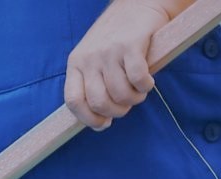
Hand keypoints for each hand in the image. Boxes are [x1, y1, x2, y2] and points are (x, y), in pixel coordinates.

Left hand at [66, 0, 173, 130]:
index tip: (104, 123)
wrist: (138, 4)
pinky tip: (147, 82)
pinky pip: (138, 79)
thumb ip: (93, 84)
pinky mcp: (130, 45)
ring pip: (120, 94)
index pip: (73, 101)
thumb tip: (100, 122)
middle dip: (117, 111)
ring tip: (139, 91)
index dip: (88, 119)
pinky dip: (145, 87)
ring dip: (134, 99)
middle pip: (99, 102)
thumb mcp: (94, 57)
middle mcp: (89, 57)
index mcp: (76, 63)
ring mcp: (109, 51)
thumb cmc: (117, 37)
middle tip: (127, 104)